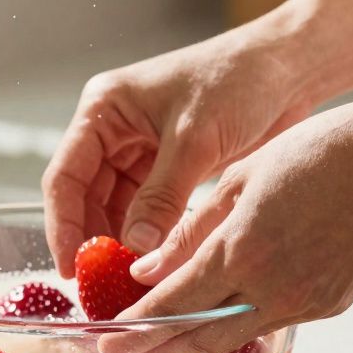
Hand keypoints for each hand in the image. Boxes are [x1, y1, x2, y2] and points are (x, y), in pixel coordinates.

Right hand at [42, 25, 313, 276]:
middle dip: (92, 240)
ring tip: (126, 281)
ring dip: (119, 242)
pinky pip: (145, 209)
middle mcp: (114, 129)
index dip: (63, 225)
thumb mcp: (195, 140)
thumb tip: (134, 249)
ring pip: (114, 207)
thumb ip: (162, 196)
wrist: (289, 68)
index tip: (70, 268)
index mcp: (105, 109)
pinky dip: (147, 236)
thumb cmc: (240, 79)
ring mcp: (139, 149)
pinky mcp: (168, 167)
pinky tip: (153, 263)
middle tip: (100, 285)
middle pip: (85, 196)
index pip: (65, 175)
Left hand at [100, 92, 352, 352]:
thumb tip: (145, 273)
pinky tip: (214, 325)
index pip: (172, 305)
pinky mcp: (329, 306)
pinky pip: (269, 323)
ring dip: (191, 351)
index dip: (135, 327)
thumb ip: (190, 232)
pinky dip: (235, 328)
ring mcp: (305, 302)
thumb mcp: (241, 178)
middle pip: (198, 340)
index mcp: (242, 249)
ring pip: (234, 341)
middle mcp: (273, 288)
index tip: (105, 338)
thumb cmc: (320, 150)